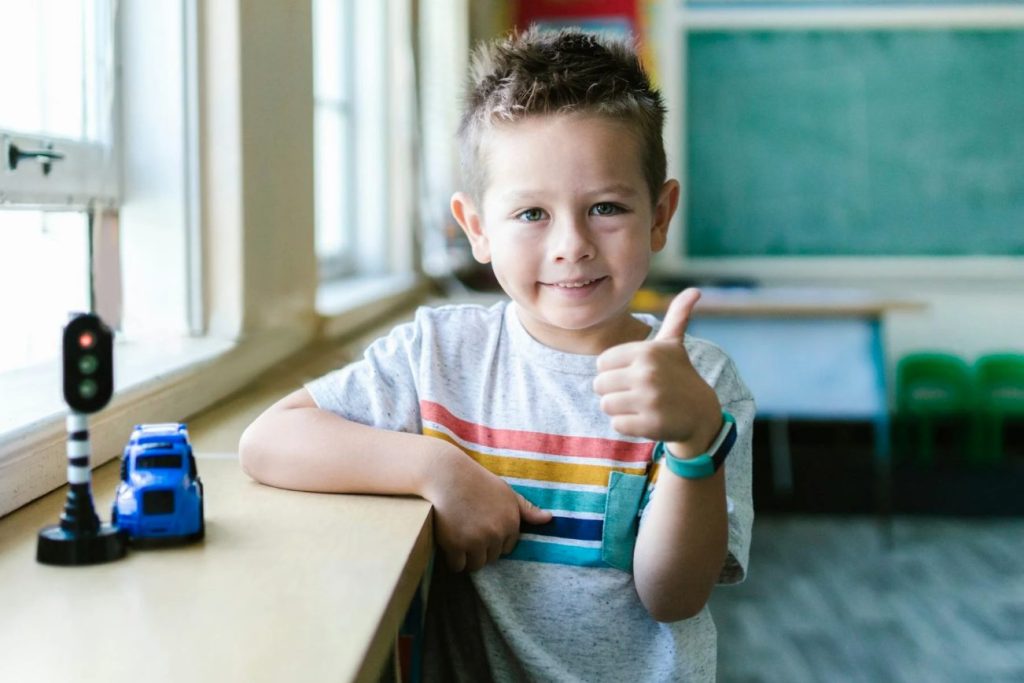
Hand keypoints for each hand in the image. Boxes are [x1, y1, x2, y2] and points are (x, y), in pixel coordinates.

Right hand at [421, 445, 551, 571]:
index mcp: (511, 522)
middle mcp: (496, 533)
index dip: (493, 540)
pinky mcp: (456, 545)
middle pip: (491, 558)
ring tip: (458, 540)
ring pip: (475, 565)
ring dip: (466, 558)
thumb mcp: (506, 492)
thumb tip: (549, 518)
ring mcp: (476, 540)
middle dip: (480, 549)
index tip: (481, 528)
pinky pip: (457, 566)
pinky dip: (452, 560)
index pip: (506, 548)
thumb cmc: (477, 482)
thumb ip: (527, 509)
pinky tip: (449, 545)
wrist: (447, 475)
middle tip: (467, 531)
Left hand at [594, 288, 721, 457]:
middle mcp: (647, 373)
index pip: (601, 363)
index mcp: (647, 351)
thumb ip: (677, 316)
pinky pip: (617, 425)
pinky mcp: (650, 425)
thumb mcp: (674, 345)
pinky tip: (646, 419)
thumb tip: (695, 290)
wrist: (702, 415)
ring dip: (619, 408)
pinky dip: (628, 425)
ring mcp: (649, 400)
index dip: (613, 371)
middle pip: (599, 384)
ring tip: (640, 405)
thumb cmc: (679, 376)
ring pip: (606, 405)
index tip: (633, 374)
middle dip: (614, 391)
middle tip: (637, 392)